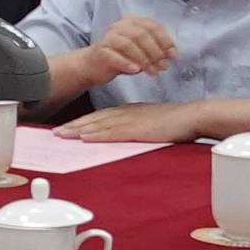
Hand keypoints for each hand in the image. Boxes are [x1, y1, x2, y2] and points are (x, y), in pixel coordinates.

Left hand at [64, 102, 205, 143]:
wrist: (193, 116)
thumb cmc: (176, 121)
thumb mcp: (151, 121)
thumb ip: (137, 126)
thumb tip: (126, 135)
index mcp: (129, 111)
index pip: (101, 116)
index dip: (83, 121)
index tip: (68, 128)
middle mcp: (127, 113)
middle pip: (95, 119)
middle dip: (74, 126)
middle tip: (56, 133)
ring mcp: (131, 120)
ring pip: (99, 125)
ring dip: (79, 130)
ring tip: (62, 135)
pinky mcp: (138, 129)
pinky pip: (113, 132)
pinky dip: (97, 135)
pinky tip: (85, 138)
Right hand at [88, 15, 180, 82]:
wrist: (93, 65)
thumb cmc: (120, 56)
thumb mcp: (140, 49)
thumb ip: (155, 49)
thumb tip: (171, 55)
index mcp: (132, 22)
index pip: (152, 25)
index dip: (165, 40)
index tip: (173, 55)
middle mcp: (119, 26)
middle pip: (141, 34)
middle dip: (156, 51)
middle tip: (164, 66)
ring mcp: (108, 38)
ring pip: (128, 44)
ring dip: (144, 59)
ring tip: (152, 72)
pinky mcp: (100, 51)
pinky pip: (114, 56)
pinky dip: (126, 63)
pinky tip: (135, 70)